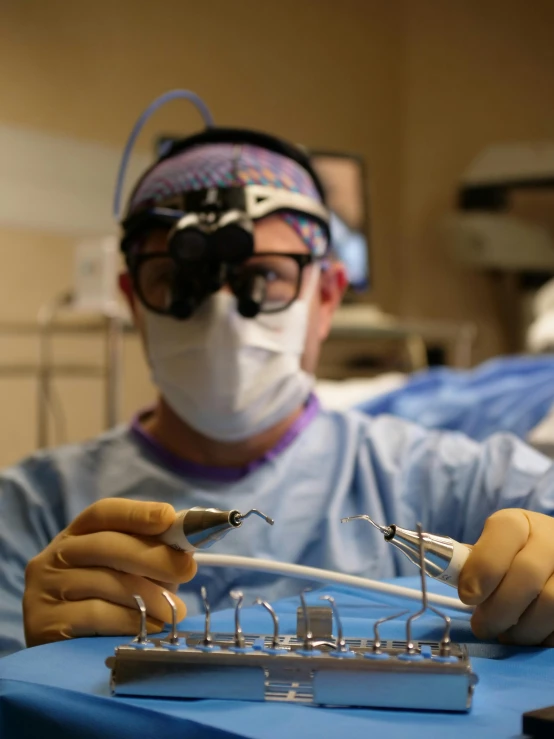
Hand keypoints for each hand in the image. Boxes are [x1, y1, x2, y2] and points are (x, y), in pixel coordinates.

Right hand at [23, 498, 195, 646]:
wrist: (65, 660)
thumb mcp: (128, 573)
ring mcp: (44, 589)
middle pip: (105, 545)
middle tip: (187, 570)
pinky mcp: (43, 623)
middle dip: (153, 556)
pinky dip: (130, 620)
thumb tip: (184, 548)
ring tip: (175, 609)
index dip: (137, 513)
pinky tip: (152, 626)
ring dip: (149, 596)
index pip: (103, 513)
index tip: (168, 517)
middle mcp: (53, 556)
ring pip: (105, 582)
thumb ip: (151, 554)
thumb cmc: (108, 605)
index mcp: (76, 536)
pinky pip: (95, 616)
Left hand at [458, 508, 553, 644]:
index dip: (484, 566)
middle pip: (527, 574)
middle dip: (498, 609)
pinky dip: (542, 636)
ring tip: (506, 634)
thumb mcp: (495, 549)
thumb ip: (475, 561)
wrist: (552, 560)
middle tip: (482, 627)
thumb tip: (454, 579)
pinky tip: (530, 635)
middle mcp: (551, 538)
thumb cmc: (514, 558)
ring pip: (550, 603)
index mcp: (520, 523)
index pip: (505, 532)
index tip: (467, 596)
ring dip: (522, 629)